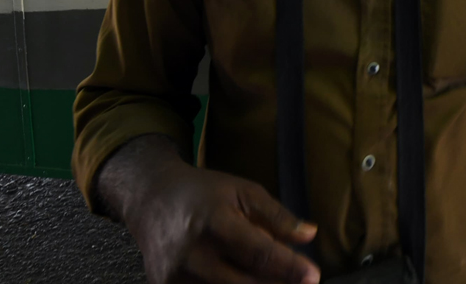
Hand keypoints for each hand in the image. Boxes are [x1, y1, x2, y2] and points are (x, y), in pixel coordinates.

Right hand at [127, 161, 319, 283]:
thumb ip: (277, 216)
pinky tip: (249, 283)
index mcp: (216, 222)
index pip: (259, 253)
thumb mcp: (244, 191)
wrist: (152, 199)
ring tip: (277, 282)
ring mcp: (175, 277)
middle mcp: (193, 254)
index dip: (289, 268)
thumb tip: (309, 235)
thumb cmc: (205, 194)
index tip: (313, 276)